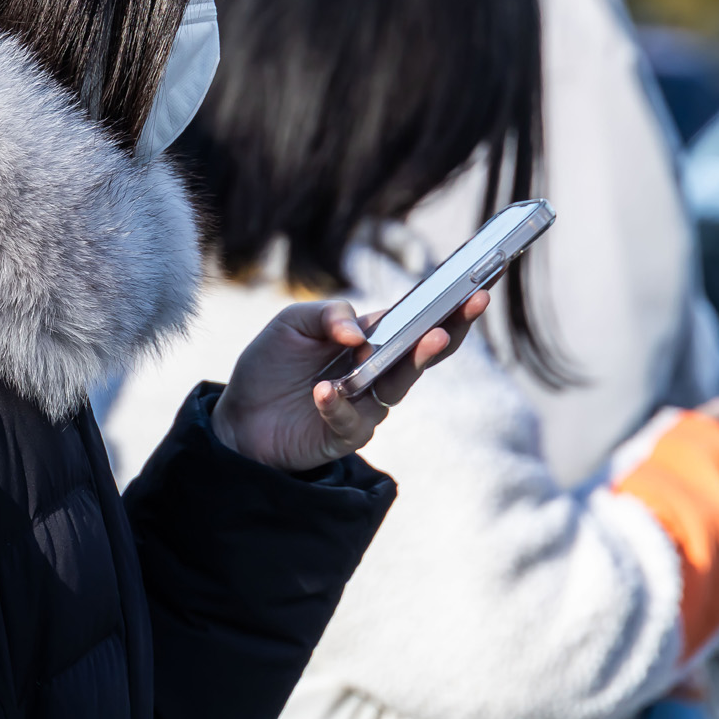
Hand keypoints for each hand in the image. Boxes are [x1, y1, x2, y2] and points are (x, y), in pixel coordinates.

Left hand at [212, 293, 488, 470]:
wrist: (239, 416)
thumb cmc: (271, 364)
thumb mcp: (292, 323)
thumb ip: (327, 315)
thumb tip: (358, 332)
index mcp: (372, 339)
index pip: (418, 320)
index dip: (451, 304)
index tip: (480, 283)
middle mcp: (378, 371)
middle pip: (425, 352)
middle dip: (452, 327)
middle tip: (473, 304)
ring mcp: (366, 404)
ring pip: (400, 385)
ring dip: (414, 361)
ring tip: (428, 338)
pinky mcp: (345, 435)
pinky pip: (349, 419)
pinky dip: (336, 404)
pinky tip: (322, 392)